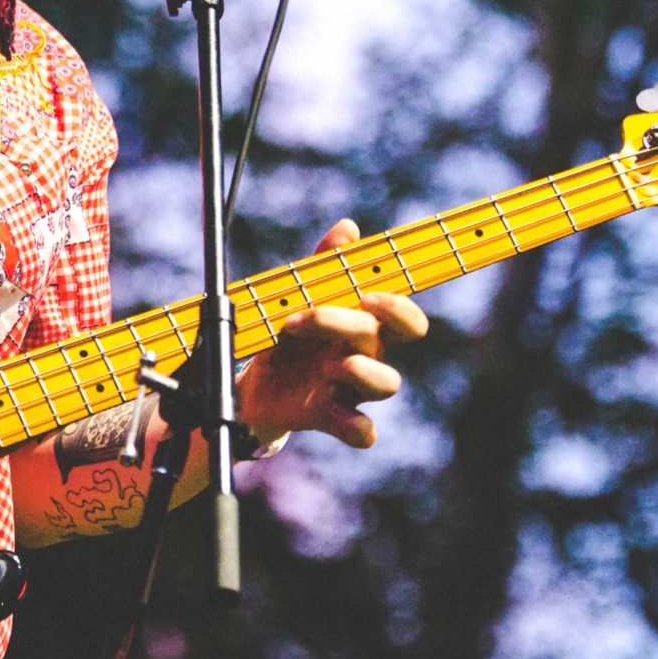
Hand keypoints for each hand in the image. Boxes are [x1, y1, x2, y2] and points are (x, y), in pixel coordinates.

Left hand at [238, 218, 427, 448]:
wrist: (253, 384)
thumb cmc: (287, 337)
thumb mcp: (297, 298)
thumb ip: (323, 266)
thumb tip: (349, 227)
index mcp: (363, 325)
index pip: (404, 316)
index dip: (398, 305)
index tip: (367, 295)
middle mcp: (366, 355)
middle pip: (393, 339)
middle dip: (371, 323)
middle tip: (340, 312)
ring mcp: (352, 388)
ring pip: (388, 384)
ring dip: (361, 370)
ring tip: (327, 366)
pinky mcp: (333, 418)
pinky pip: (364, 431)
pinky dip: (356, 425)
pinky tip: (335, 412)